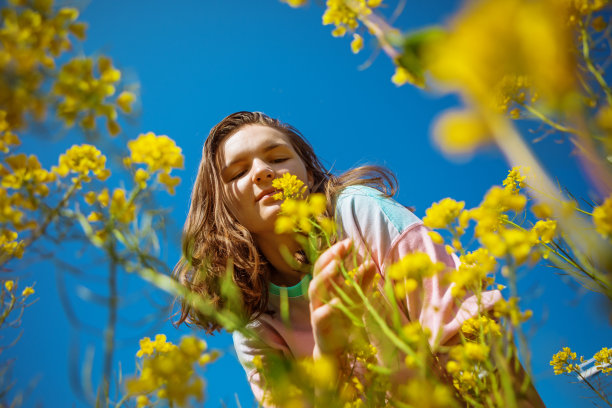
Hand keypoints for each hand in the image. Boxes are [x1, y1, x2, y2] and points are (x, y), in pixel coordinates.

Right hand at [309, 238, 377, 354]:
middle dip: (329, 258)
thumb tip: (371, 263)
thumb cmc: (345, 320)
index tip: (348, 242)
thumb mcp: (357, 299)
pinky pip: (320, 315)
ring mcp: (317, 309)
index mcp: (327, 286)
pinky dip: (328, 307)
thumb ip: (362, 282)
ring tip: (336, 266)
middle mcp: (319, 295)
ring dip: (325, 277)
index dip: (335, 252)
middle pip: (318, 272)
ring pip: (314, 290)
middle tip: (342, 247)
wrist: (337, 349)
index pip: (327, 264)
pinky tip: (337, 301)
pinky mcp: (319, 326)